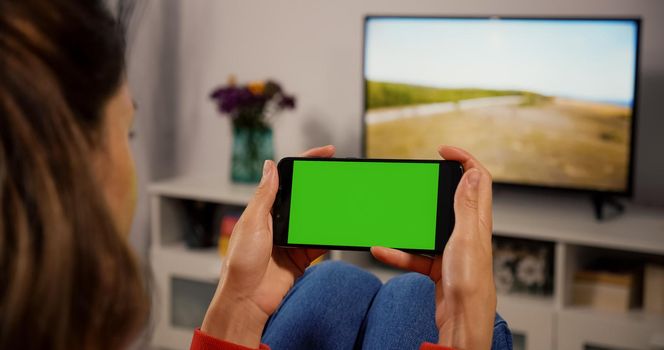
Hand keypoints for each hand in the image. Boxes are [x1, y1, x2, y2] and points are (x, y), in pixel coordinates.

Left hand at [201, 145, 335, 347]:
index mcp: (264, 209)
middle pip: (305, 196)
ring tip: (345, 201)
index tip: (326, 152)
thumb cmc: (241, 264)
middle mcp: (278, 222)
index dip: (306, 162)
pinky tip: (341, 228)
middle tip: (342, 175)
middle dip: (323, 185)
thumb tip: (270, 166)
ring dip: (329, 210)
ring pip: (315, 218)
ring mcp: (291, 239)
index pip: (287, 178)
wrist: (248, 301)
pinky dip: (330, 235)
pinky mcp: (302, 256)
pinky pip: (320, 241)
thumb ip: (264, 196)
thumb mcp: (252, 224)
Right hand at [371, 146, 495, 349]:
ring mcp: (453, 250)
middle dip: (435, 186)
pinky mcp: (439, 267)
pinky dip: (399, 252)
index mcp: (478, 221)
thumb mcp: (465, 239)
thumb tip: (471, 174)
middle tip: (419, 176)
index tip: (443, 151)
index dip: (465, 159)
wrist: (462, 323)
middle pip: (454, 199)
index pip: (479, 179)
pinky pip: (416, 254)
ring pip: (430, 227)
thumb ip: (466, 207)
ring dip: (411, 223)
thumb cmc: (470, 285)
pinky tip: (383, 251)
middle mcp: (468, 233)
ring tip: (395, 214)